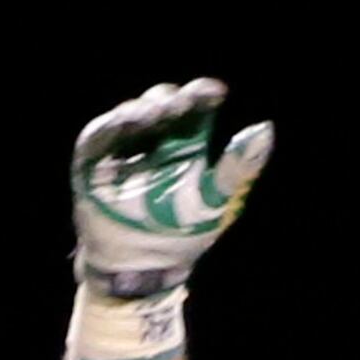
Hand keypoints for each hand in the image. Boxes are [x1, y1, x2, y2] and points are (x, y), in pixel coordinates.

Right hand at [69, 79, 271, 359]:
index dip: (202, 95)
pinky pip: (100, 136)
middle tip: (181, 103)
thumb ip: (238, 167)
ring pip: (130, 115)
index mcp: (186, 144)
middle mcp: (154, 139)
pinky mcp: (94, 160)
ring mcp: (124, 148)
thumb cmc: (183, 233)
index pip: (194, 109)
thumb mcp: (218, 200)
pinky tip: (126, 121)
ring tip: (154, 113)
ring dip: (142, 110)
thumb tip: (265, 129)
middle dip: (171, 101)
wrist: (144, 268)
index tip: (217, 91)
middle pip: (161, 105)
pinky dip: (111, 126)